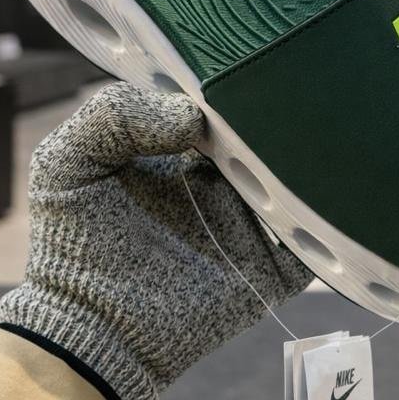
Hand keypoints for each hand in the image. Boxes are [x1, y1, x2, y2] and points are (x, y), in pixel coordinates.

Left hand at [0, 83, 310, 399]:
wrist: (89, 332)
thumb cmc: (70, 243)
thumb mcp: (67, 162)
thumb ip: (114, 115)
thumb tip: (196, 115)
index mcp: (179, 151)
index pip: (219, 107)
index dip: (231, 86)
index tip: (244, 67)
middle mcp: (222, 184)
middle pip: (266, 141)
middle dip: (281, 119)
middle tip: (295, 91)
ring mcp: (249, 227)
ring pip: (298, 185)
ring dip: (310, 166)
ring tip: (319, 137)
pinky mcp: (270, 273)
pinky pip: (314, 245)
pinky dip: (330, 227)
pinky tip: (331, 200)